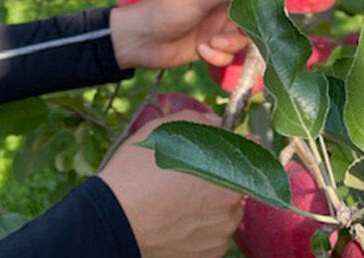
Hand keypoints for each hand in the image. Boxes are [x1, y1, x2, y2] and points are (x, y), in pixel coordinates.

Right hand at [98, 110, 243, 257]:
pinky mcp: (209, 254)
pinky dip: (199, 226)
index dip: (233, 145)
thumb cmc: (137, 171)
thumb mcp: (163, 129)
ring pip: (223, 211)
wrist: (114, 219)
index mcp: (230, 172)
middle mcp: (233, 206)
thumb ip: (198, 120)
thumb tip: (217, 123)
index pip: (249, 151)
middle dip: (218, 175)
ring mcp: (221, 234)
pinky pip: (212, 234)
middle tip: (186, 174)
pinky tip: (174, 218)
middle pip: (236, 183)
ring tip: (175, 199)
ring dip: (208, 203)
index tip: (217, 146)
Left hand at [109, 0, 262, 69]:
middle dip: (245, 28)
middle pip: (251, 18)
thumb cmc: (165, 10)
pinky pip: (227, 55)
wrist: (138, 41)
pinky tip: (201, 52)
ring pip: (241, 39)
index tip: (268, 8)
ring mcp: (215, 28)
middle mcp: (220, 6)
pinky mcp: (209, 49)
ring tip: (210, 43)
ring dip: (229, 44)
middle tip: (230, 31)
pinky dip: (217, 57)